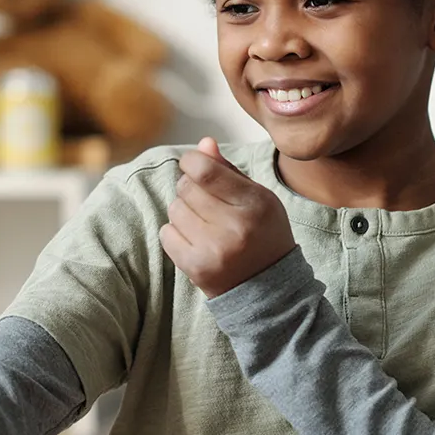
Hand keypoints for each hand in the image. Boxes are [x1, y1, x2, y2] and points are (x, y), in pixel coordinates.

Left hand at [159, 137, 295, 298]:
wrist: (269, 290)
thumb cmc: (262, 235)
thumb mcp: (257, 198)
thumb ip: (228, 170)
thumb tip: (203, 143)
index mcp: (255, 204)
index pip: (206, 171)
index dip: (191, 161)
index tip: (192, 164)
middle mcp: (235, 227)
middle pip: (186, 188)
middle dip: (190, 188)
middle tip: (206, 202)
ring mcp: (214, 250)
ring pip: (175, 209)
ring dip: (183, 211)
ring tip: (203, 222)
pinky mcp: (196, 268)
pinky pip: (166, 234)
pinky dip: (175, 232)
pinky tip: (195, 240)